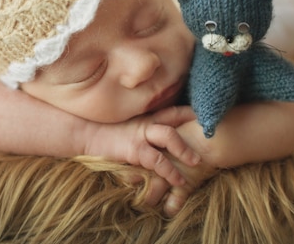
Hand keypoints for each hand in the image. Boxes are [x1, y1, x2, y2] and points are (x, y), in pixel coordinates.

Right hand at [84, 106, 200, 185]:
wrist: (85, 132)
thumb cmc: (105, 130)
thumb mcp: (127, 126)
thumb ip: (142, 128)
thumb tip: (158, 135)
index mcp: (145, 116)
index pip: (171, 111)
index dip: (188, 112)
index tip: (205, 113)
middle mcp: (145, 122)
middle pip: (174, 119)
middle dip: (192, 125)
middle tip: (208, 133)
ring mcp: (140, 134)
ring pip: (169, 136)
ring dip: (184, 149)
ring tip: (197, 162)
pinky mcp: (134, 149)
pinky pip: (157, 161)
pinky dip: (170, 172)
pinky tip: (179, 181)